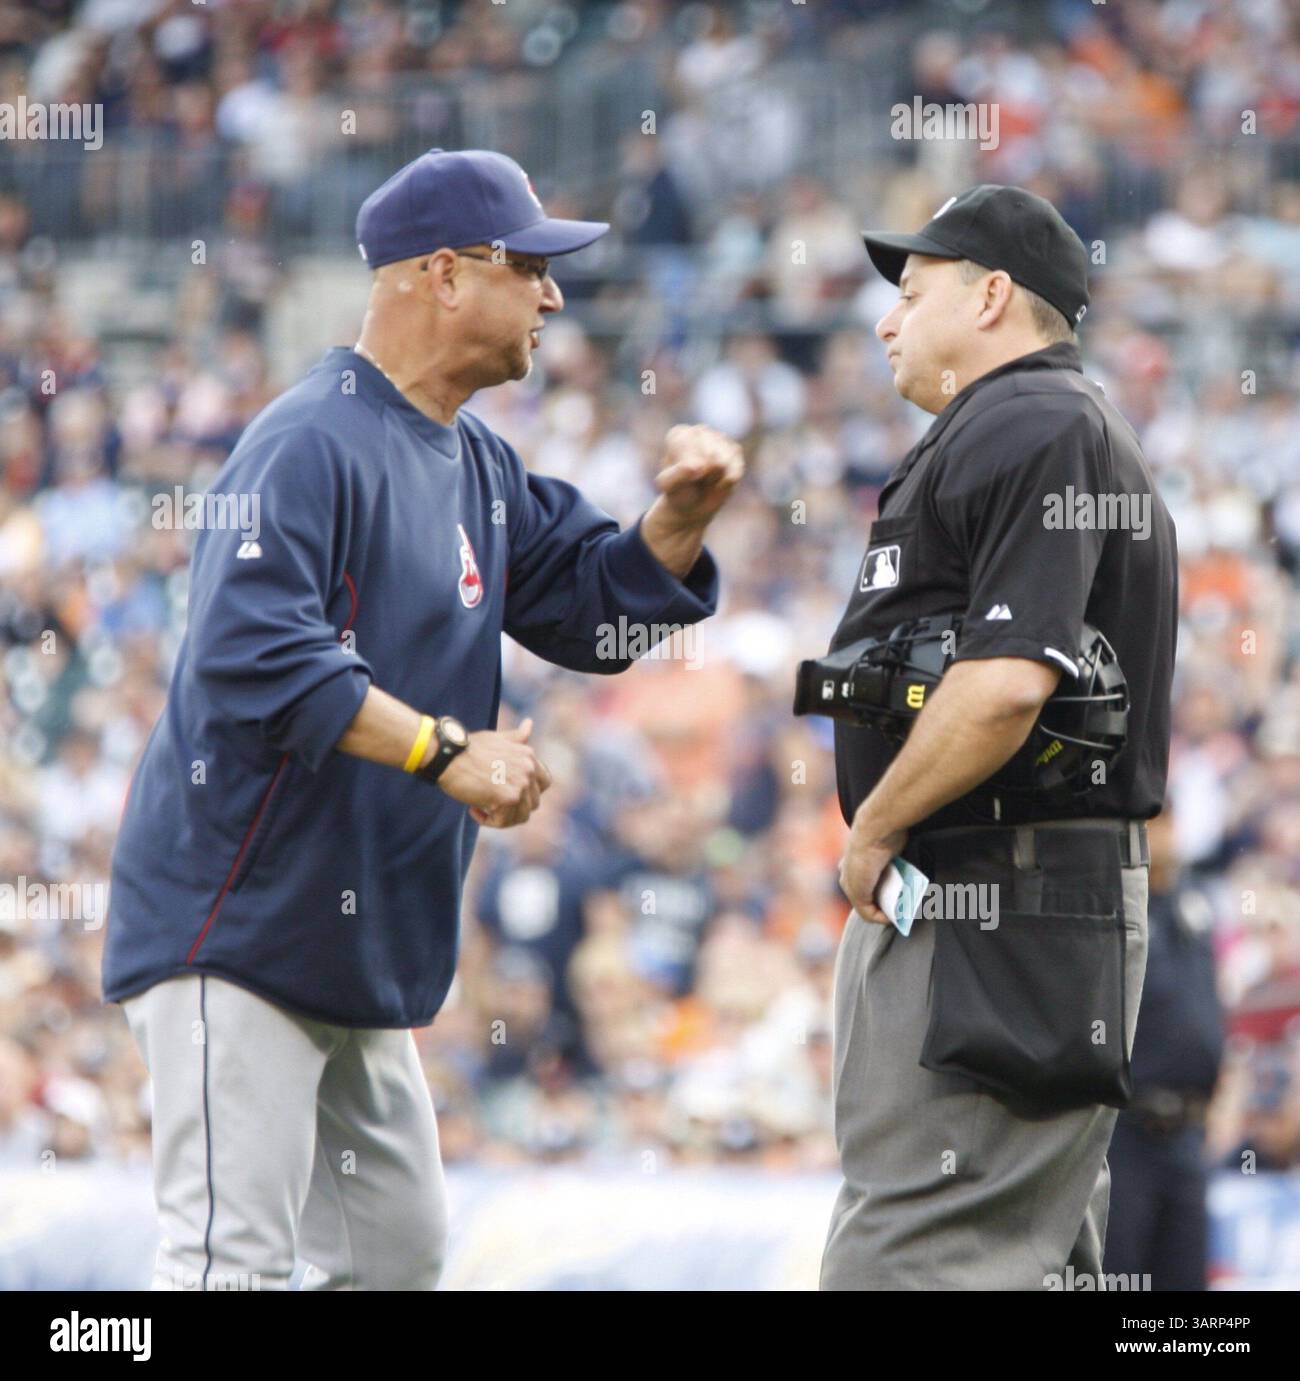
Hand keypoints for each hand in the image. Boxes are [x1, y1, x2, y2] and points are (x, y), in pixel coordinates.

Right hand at [436, 718, 551, 828]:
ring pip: (521, 816)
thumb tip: (529, 724)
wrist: (447, 755)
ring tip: (480, 808)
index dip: (529, 793)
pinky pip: (504, 821)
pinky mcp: (508, 798)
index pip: (544, 783)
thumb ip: (516, 737)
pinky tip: (473, 810)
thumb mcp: (497, 738)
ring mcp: (521, 783)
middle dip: (512, 807)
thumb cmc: (468, 747)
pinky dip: (488, 821)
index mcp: (529, 755)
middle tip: (490, 804)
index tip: (509, 795)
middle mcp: (529, 769)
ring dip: (501, 817)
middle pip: (533, 803)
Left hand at [654, 424, 743, 526]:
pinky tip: (718, 480)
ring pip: (724, 464)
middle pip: (710, 457)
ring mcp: (719, 438)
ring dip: (715, 479)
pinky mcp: (735, 450)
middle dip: (704, 476)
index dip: (689, 472)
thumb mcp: (670, 487)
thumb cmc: (678, 492)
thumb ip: (678, 475)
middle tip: (696, 480)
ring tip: (706, 480)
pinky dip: (727, 482)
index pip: (690, 453)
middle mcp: (700, 431)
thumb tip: (698, 466)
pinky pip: (735, 471)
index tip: (683, 477)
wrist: (693, 505)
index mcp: (679, 435)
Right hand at [838, 825, 906, 925]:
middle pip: (877, 896)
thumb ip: (865, 911)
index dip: (877, 915)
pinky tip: (910, 882)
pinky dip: (904, 880)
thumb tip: (883, 918)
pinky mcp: (889, 856)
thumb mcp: (857, 892)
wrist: (877, 831)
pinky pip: (898, 874)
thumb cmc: (863, 860)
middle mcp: (860, 873)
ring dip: (898, 893)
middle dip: (889, 903)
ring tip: (908, 895)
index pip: (863, 907)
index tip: (893, 918)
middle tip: (902, 906)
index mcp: (848, 882)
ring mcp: (875, 864)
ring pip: (889, 886)